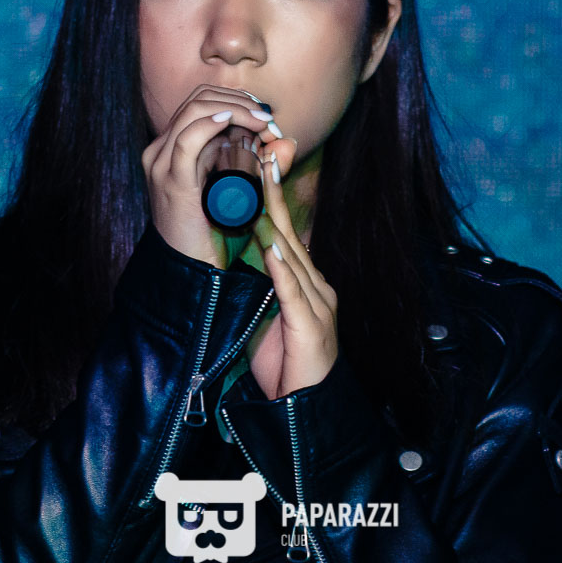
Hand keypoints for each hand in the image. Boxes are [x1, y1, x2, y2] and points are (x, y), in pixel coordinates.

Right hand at [141, 84, 277, 268]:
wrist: (192, 272)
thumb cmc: (216, 233)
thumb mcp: (237, 189)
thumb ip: (258, 164)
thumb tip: (284, 142)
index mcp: (173, 149)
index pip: (202, 103)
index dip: (237, 101)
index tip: (266, 115)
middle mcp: (161, 150)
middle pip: (198, 99)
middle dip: (239, 102)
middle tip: (269, 119)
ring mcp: (162, 163)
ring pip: (194, 110)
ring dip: (235, 110)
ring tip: (262, 121)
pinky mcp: (171, 180)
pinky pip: (189, 138)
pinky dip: (213, 122)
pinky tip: (234, 120)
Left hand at [247, 141, 338, 399]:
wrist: (307, 410)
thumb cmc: (285, 365)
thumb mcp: (269, 314)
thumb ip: (262, 282)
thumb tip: (244, 248)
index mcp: (304, 281)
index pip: (283, 230)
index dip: (270, 193)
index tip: (257, 158)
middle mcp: (315, 286)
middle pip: (291, 232)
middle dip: (275, 191)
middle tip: (262, 152)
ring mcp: (317, 306)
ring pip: (293, 256)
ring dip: (276, 220)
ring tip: (263, 188)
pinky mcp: (312, 329)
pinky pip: (295, 296)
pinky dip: (283, 272)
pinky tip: (273, 250)